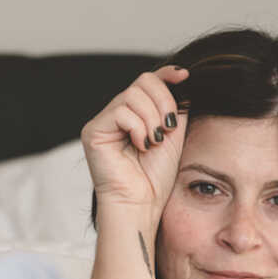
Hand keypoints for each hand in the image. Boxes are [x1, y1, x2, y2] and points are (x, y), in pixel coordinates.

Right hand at [80, 65, 190, 223]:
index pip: (149, 81)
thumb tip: (180, 80)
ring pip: (133, 94)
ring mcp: (103, 121)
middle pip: (143, 81)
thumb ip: (174, 109)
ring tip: (153, 142)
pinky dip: (138, 128)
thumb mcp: (173, 136)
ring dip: (152, 119)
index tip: (184, 76)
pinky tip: (141, 145)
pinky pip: (121, 111)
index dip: (166, 74)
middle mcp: (117, 114)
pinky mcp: (93, 130)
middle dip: (163, 103)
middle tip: (167, 129)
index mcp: (135, 114)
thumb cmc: (156, 178)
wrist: (142, 204)